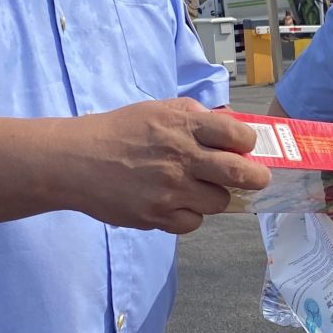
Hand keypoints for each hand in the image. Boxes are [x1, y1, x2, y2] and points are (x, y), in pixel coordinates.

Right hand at [68, 100, 270, 234]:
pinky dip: (189, 215)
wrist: (76, 161)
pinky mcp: (157, 215)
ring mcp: (170, 189)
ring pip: (219, 202)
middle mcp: (180, 157)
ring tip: (197, 188)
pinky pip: (193, 222)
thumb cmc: (120, 132)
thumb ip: (197, 116)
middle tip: (256, 178)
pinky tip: (175, 203)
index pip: (238, 134)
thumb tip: (234, 126)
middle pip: (240, 173)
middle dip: (256, 177)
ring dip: (215, 196)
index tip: (245, 147)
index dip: (248, 143)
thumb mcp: (159, 110)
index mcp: (183, 125)